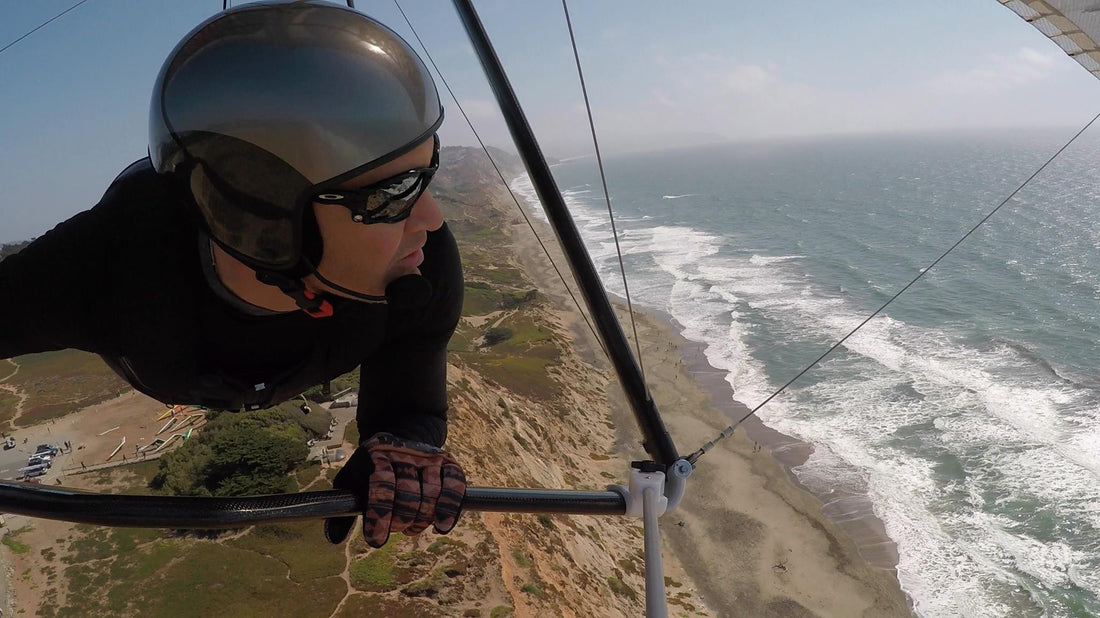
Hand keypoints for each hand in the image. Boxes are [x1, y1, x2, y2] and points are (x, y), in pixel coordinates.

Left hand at [324, 432, 465, 546]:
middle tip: (398, 529)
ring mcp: (427, 456)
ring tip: (413, 528)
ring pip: (431, 493)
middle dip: (402, 520)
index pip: (381, 485)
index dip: (380, 515)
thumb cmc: (372, 470)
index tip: (376, 540)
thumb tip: (333, 537)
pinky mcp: (448, 462)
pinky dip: (450, 508)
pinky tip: (442, 526)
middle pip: (408, 493)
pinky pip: (455, 485)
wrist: (402, 436)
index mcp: (375, 455)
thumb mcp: (352, 482)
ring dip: (422, 519)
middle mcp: (403, 452)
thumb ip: (341, 510)